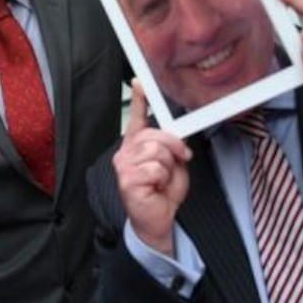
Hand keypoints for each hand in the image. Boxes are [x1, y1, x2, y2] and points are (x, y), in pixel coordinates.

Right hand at [112, 79, 191, 255]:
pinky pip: (155, 169)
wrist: (159, 220)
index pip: (137, 117)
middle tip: (178, 161)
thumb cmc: (164, 193)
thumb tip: (173, 138)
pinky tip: (156, 188)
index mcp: (137, 145)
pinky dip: (163, 180)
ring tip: (162, 180)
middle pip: (155, 134)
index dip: (139, 98)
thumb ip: (169, 147)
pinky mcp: (127, 179)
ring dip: (168, 167)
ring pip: (157, 151)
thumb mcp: (172, 164)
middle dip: (174, 147)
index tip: (140, 81)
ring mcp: (124, 166)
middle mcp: (126, 152)